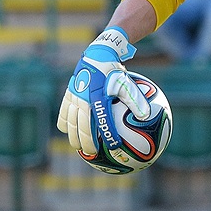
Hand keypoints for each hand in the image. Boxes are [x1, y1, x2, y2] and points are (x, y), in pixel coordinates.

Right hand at [57, 27, 149, 156]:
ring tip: (78, 148)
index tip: (113, 147)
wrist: (97, 56)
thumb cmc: (115, 73)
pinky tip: (67, 131)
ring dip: (73, 136)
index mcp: (100, 97)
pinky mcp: (68, 95)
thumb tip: (146, 117)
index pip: (104, 120)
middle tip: (91, 153)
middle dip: (86, 141)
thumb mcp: (128, 85)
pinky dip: (64, 123)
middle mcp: (85, 98)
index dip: (108, 134)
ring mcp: (74, 96)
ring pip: (70, 121)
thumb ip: (136, 101)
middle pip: (83, 125)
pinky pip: (63, 112)